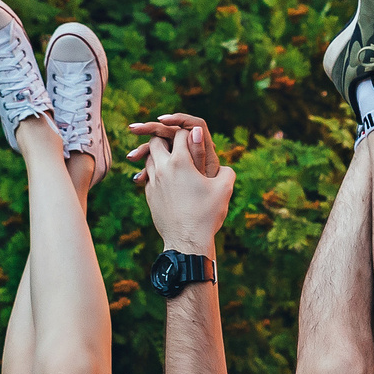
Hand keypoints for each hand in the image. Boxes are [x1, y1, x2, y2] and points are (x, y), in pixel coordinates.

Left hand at [132, 117, 233, 254]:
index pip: (180, 134)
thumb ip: (226, 171)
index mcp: (180, 162)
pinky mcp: (149, 196)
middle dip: (165, 139)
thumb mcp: (224, 189)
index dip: (188, 132)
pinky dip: (155, 173)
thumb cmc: (207, 214)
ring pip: (148, 159)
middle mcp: (162, 168)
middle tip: (175, 142)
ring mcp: (153, 183)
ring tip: (168, 159)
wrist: (187, 241)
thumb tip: (225, 167)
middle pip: (155, 141)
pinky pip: (148, 177)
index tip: (192, 134)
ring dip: (157, 155)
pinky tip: (165, 180)